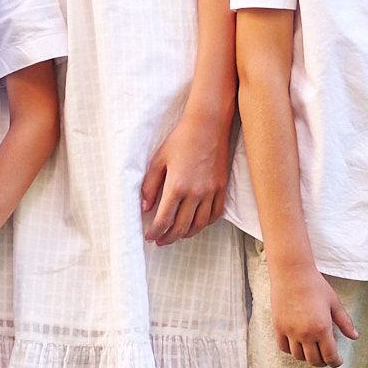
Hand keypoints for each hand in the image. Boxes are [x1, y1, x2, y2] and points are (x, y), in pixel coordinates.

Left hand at [140, 110, 229, 244]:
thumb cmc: (180, 139)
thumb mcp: (158, 160)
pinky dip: (205, 224)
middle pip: (181, 227)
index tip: (149, 236)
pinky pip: (215, 214)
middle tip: (160, 241)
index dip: (155, 232)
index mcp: (177, 186)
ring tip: (176, 235)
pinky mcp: (222, 188)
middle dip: (168, 237)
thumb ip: (150, 185)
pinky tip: (196, 224)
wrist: (207, 126)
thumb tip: (145, 207)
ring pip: (199, 224)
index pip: (164, 220)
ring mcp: (211, 192)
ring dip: (186, 234)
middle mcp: (196, 193)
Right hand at [271, 263, 358, 366]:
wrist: (292, 273)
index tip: (338, 361)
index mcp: (322, 328)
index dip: (335, 362)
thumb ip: (345, 322)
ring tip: (312, 351)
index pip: (329, 356)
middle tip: (326, 357)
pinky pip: (284, 347)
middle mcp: (305, 334)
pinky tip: (297, 345)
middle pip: (314, 360)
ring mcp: (290, 331)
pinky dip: (291, 351)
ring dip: (307, 357)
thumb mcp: (334, 302)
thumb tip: (355, 337)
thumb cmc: (315, 285)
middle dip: (322, 362)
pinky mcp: (279, 327)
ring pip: (298, 356)